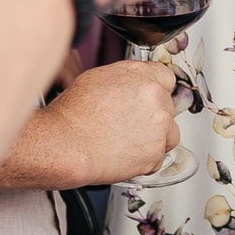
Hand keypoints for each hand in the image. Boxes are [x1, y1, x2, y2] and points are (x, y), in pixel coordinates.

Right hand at [7, 61, 180, 187]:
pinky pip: (158, 158)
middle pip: (168, 106)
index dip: (155, 90)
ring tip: (128, 141)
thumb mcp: (97, 79)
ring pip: (169, 133)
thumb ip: (125, 79)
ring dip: (155, 138)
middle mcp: (155, 98)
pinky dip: (145, 160)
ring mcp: (159, 127)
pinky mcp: (155, 154)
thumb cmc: (72, 114)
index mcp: (142, 75)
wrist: (66, 145)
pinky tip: (125, 155)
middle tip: (129, 124)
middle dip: (152, 116)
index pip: (166, 77)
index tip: (148, 100)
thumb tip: (131, 84)